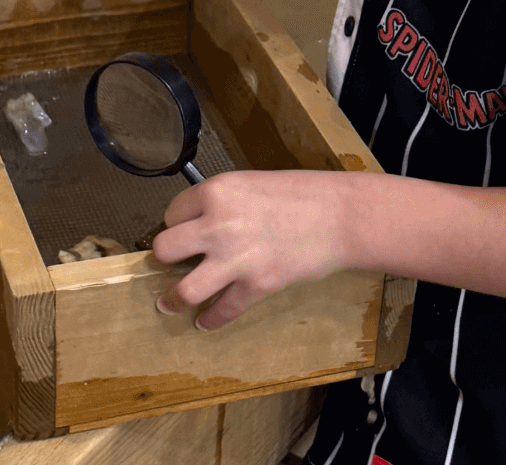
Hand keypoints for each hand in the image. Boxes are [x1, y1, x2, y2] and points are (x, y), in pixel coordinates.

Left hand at [150, 170, 357, 330]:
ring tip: (168, 303)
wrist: (341, 215)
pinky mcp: (256, 285)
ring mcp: (236, 259)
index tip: (182, 231)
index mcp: (217, 192)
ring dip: (173, 299)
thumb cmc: (303, 194)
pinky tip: (205, 321)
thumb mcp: (252, 184)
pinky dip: (211, 320)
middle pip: (165, 249)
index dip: (176, 223)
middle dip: (164, 258)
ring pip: (185, 290)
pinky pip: (223, 311)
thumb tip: (201, 223)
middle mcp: (218, 225)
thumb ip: (223, 203)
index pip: (172, 213)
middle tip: (169, 263)